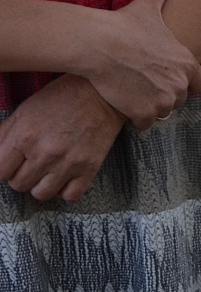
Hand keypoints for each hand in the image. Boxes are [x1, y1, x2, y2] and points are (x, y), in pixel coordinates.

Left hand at [0, 75, 124, 201]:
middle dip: (20, 176)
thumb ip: (5, 135)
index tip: (11, 164)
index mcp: (24, 136)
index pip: (0, 171)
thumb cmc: (60, 99)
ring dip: (40, 186)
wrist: (99, 95)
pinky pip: (70, 196)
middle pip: (19, 184)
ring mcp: (68, 163)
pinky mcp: (89, 169)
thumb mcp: (24, 111)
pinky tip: (64, 178)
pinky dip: (65, 190)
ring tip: (45, 174)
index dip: (4, 168)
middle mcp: (45, 153)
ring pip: (41, 194)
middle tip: (28, 165)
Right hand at [88, 0, 200, 128]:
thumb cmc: (124, 25)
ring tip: (135, 94)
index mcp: (186, 64)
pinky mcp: (144, 113)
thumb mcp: (146, 9)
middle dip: (166, 94)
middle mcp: (179, 85)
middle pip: (179, 98)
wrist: (99, 44)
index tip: (172, 80)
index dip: (187, 83)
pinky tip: (125, 106)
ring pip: (162, 112)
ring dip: (151, 107)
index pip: (200, 83)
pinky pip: (145, 123)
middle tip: (146, 85)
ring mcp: (163, 102)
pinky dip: (136, 118)